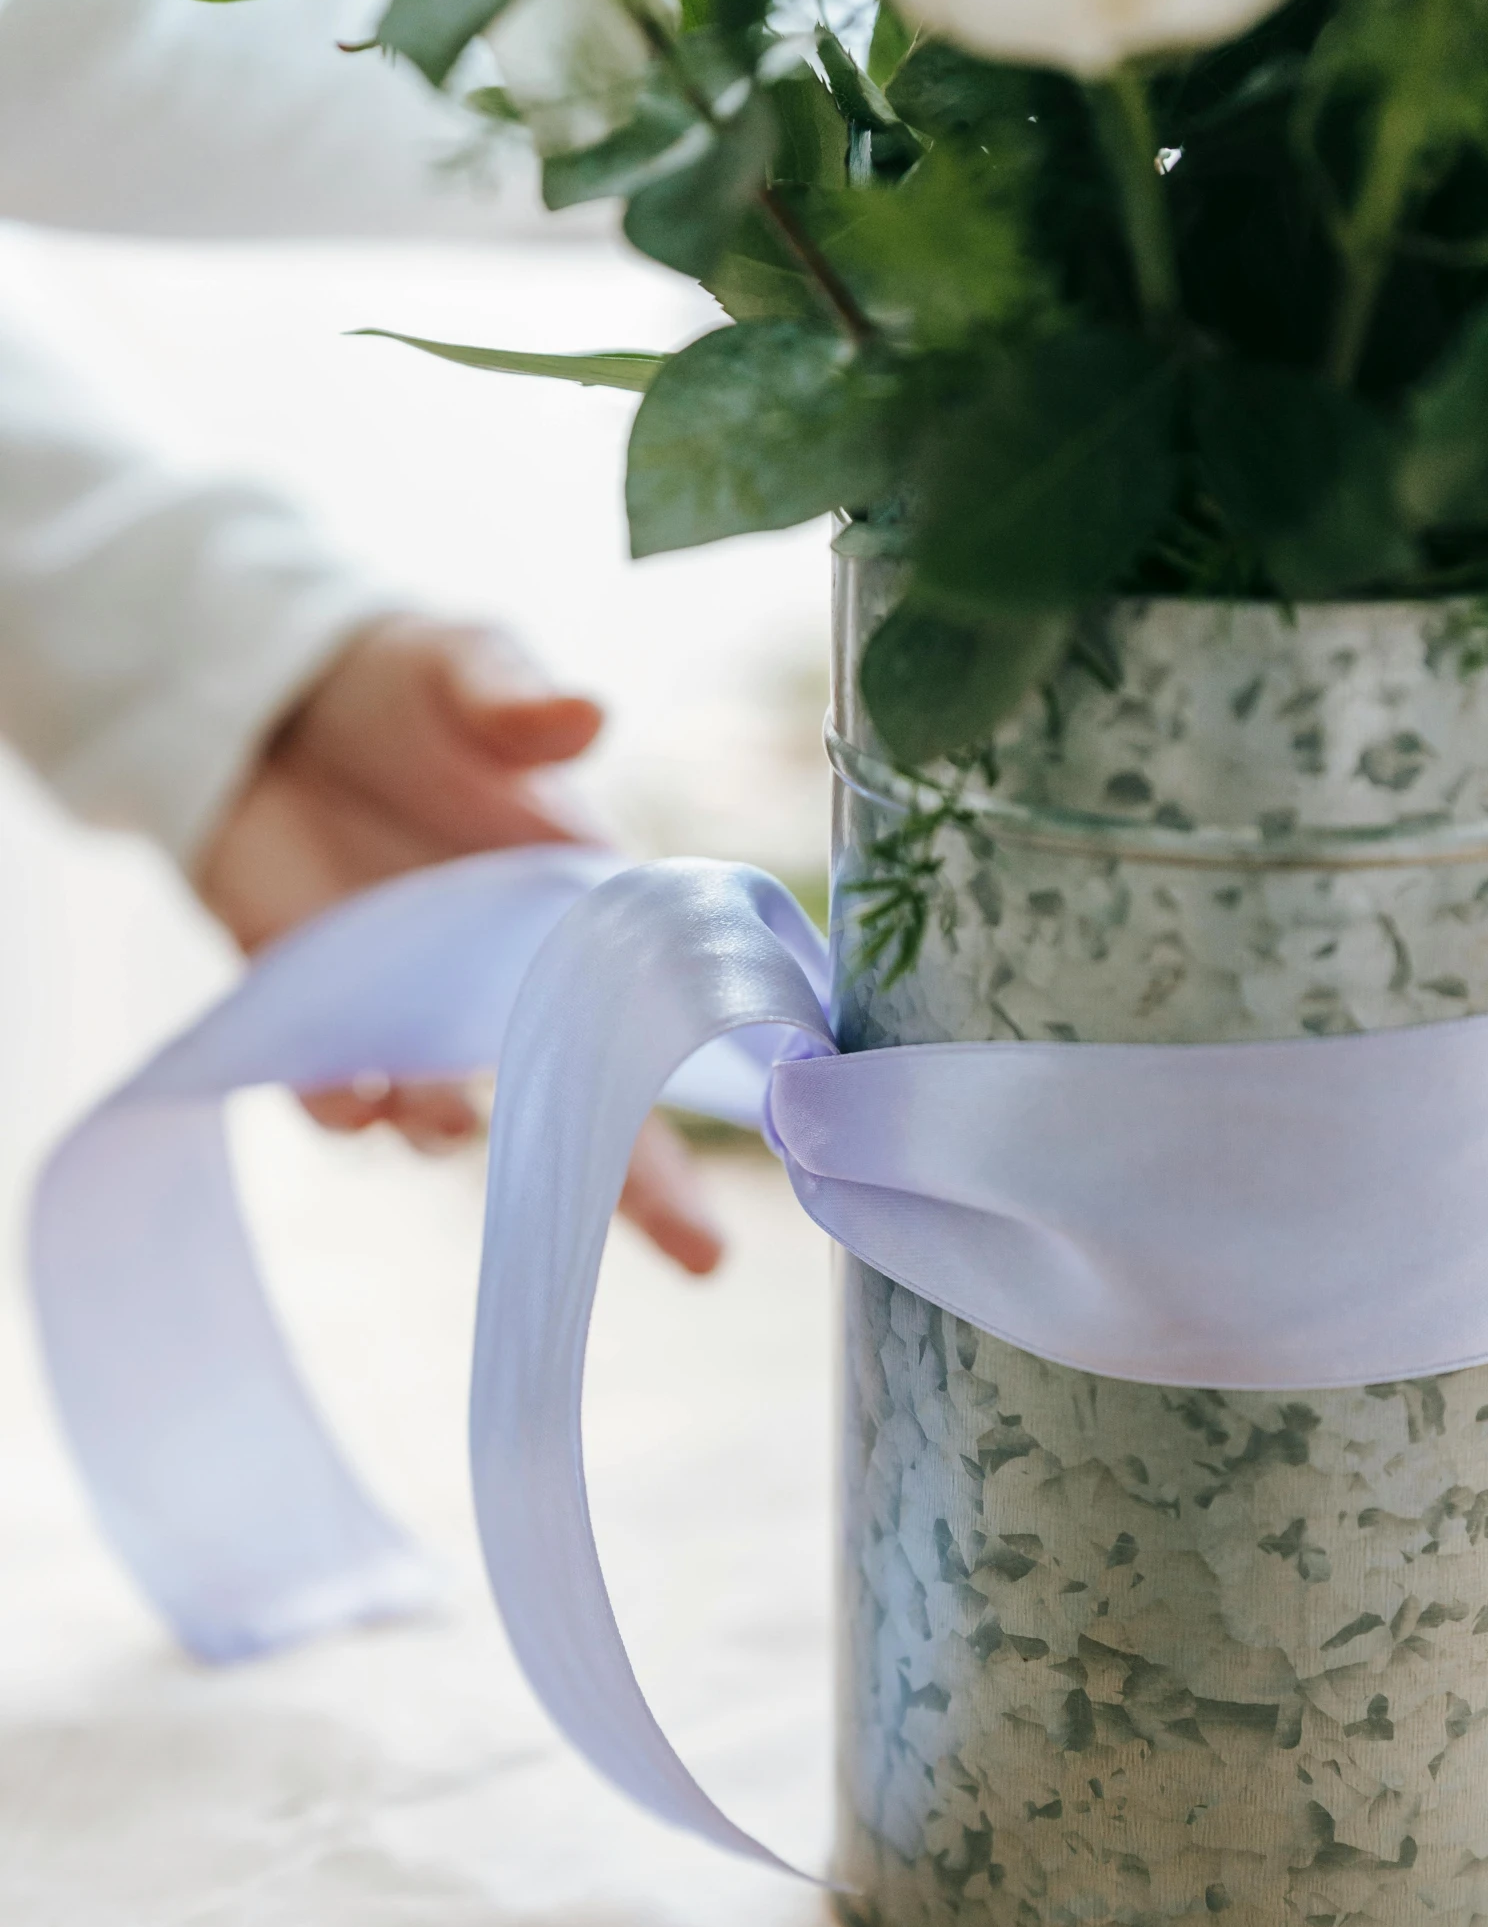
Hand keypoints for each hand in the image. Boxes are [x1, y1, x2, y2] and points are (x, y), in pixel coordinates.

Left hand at [196, 614, 722, 1274]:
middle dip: (638, 1184)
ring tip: (449, 1121)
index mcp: (569, 905)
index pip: (657, 1003)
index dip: (721, 1072)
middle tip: (704, 1256)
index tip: (791, 1132)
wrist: (257, 702)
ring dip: (456, 1128)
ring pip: (453, 1108)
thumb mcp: (463, 670)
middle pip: (584, 1100)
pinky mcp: (313, 1010)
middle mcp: (503, 981)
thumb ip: (512, 703)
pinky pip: (334, 1090)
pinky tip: (352, 1100)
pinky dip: (345, 1107)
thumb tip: (581, 715)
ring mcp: (412, 1007)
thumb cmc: (400, 685)